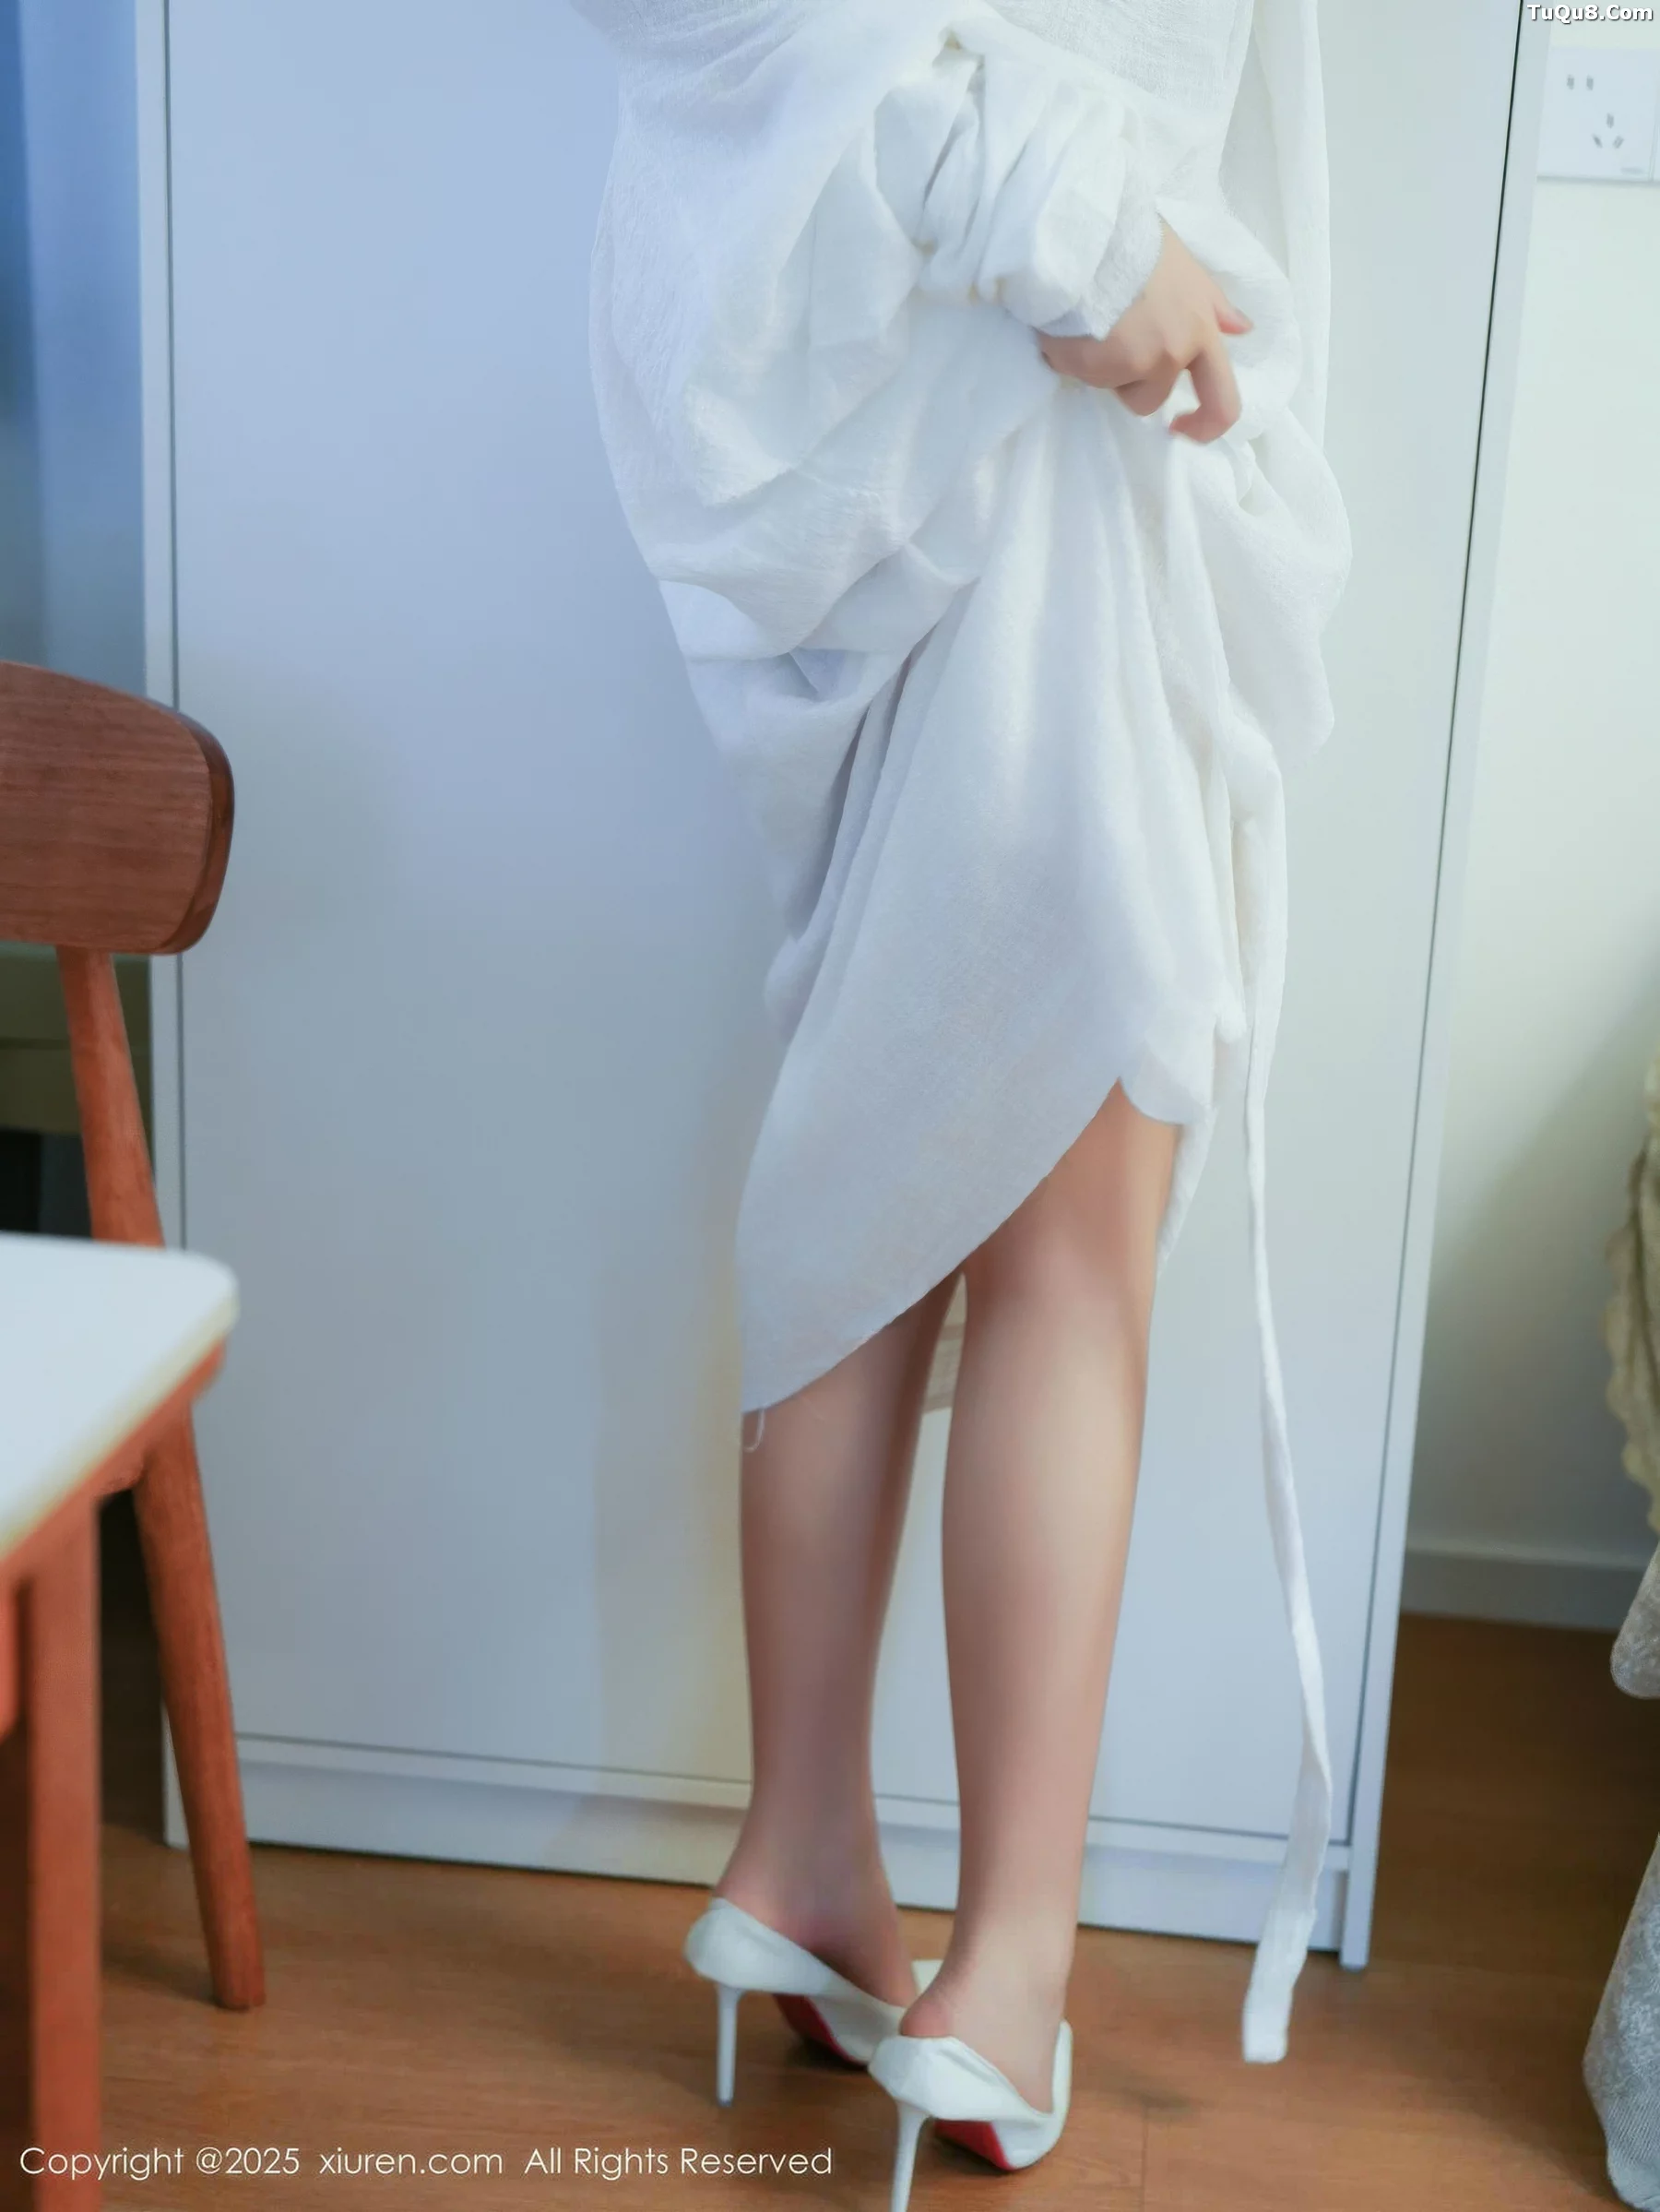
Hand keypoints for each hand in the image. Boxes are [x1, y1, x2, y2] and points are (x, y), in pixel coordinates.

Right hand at [1040, 223, 1250, 443]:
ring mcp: (1135, 362)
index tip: (1180, 427)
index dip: (1205, 426)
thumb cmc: (1136, 241)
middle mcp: (1174, 353)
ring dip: (1098, 366)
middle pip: (1152, 400)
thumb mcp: (1186, 267)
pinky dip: (1067, 353)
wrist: (1091, 229)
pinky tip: (1065, 320)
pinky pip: (1077, 372)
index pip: (1223, 401)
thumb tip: (1241, 329)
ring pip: (1112, 388)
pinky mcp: (1095, 366)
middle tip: (1111, 350)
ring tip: (1087, 321)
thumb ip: (1212, 305)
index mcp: (1201, 332)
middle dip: (1131, 386)